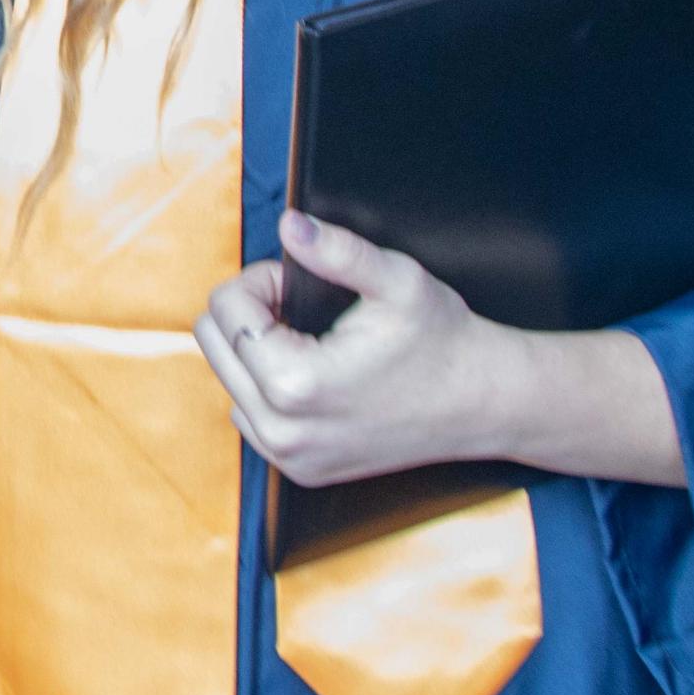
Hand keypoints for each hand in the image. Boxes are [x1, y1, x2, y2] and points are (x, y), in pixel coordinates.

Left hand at [195, 213, 521, 486]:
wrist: (482, 402)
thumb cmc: (443, 340)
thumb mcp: (396, 280)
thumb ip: (336, 250)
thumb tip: (289, 223)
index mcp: (295, 384)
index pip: (224, 309)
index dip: (262, 280)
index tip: (301, 283)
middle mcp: (281, 431)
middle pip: (211, 343)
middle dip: (251, 312)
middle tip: (304, 308)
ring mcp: (288, 458)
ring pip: (226, 379)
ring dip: (256, 350)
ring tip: (314, 341)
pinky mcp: (297, 470)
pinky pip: (249, 414)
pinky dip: (266, 387)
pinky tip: (314, 375)